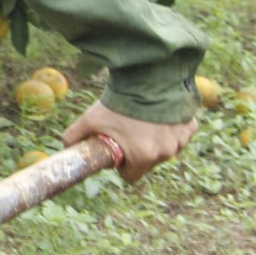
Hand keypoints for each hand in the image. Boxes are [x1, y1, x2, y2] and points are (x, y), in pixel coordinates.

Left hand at [61, 101, 195, 182]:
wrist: (147, 78)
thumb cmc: (118, 102)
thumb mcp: (90, 119)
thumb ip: (74, 136)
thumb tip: (65, 146)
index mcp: (143, 156)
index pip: (131, 177)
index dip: (121, 167)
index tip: (117, 153)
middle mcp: (166, 152)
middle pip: (148, 162)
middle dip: (138, 151)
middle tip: (127, 131)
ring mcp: (181, 139)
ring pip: (165, 148)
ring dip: (155, 139)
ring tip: (142, 120)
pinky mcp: (190, 126)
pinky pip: (179, 133)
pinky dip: (170, 127)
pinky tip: (158, 113)